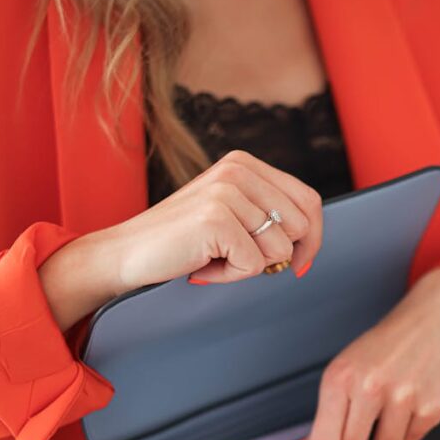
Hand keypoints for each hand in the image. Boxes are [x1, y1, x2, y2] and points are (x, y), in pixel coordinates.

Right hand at [38, 150, 322, 332]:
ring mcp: (227, 193)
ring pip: (279, 250)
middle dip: (279, 255)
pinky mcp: (217, 220)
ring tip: (213, 257)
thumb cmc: (180, 240)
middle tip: (238, 258)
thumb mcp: (230, 213)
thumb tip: (310, 239)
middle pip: (301, 226)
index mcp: (245, 164)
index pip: (309, 200)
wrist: (126, 253)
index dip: (312, 238)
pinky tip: (203, 264)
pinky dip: (231, 276)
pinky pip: (254, 266)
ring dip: (248, 266)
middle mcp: (238, 170)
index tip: (298, 264)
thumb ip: (267, 213)